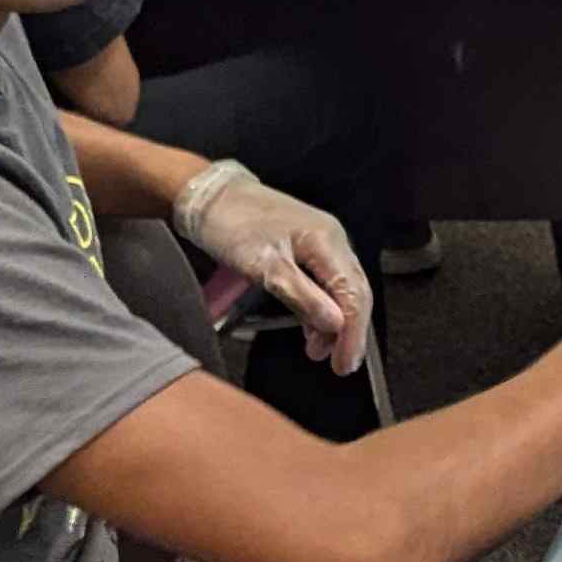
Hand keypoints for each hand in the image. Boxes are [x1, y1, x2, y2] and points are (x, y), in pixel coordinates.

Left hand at [172, 161, 370, 372]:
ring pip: (340, 291)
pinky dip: (320, 310)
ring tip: (317, 351)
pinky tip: (310, 328)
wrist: (208, 195)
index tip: (343, 364)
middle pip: (354, 293)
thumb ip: (301, 296)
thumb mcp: (263, 265)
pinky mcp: (306, 248)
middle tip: (339, 365)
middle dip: (348, 333)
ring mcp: (320, 243)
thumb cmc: (231, 222)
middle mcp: (331, 240)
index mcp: (326, 240)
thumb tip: (334, 325)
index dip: (352, 334)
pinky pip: (324, 284)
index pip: (353, 295)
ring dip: (333, 324)